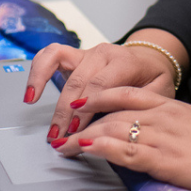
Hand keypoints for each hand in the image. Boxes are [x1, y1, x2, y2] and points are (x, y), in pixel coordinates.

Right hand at [24, 41, 177, 142]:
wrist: (151, 60)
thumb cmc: (154, 80)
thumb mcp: (159, 93)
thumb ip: (140, 107)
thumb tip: (119, 127)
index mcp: (126, 61)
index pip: (101, 85)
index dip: (87, 109)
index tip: (78, 131)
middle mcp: (104, 53)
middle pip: (79, 80)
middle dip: (67, 112)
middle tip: (61, 138)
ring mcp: (87, 52)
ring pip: (60, 65)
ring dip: (48, 94)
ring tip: (47, 119)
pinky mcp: (75, 55)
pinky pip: (50, 55)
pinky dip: (37, 71)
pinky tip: (31, 94)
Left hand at [51, 86, 190, 190]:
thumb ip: (168, 122)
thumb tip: (146, 129)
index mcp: (171, 106)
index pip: (127, 93)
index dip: (99, 95)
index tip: (81, 101)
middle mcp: (163, 116)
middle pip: (114, 112)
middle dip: (84, 120)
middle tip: (64, 129)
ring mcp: (162, 136)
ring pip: (114, 129)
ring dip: (84, 136)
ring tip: (65, 144)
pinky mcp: (163, 159)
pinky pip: (126, 150)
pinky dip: (102, 147)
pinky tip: (87, 148)